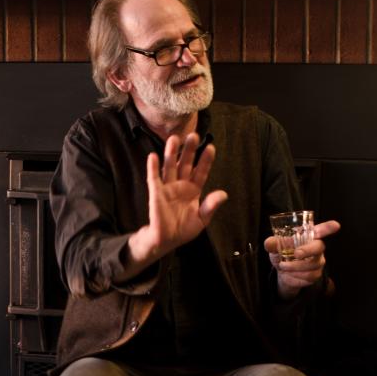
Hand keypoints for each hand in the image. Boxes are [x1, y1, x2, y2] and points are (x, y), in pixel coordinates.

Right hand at [126, 131, 227, 271]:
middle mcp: (181, 185)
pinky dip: (152, 167)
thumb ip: (211, 206)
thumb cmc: (184, 230)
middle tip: (193, 135)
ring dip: (171, 153)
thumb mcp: (202, 219)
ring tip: (174, 139)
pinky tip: (153, 156)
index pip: (201, 172)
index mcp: (194, 190)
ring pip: (170, 167)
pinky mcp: (155, 193)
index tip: (211, 147)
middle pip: (185, 164)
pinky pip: (153, 178)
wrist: (166, 240)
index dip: (205, 160)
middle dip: (189, 150)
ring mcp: (167, 188)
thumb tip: (224, 194)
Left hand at [264, 219, 340, 299]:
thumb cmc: (282, 254)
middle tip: (296, 254)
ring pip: (312, 266)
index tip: (336, 225)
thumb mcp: (274, 248)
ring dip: (294, 267)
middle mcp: (316, 248)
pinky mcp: (316, 275)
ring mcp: (318, 262)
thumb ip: (272, 244)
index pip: (321, 230)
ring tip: (283, 266)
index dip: (328, 228)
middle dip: (308, 250)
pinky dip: (295, 277)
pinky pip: (308, 277)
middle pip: (319, 247)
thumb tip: (269, 243)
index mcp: (308, 236)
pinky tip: (289, 274)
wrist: (282, 273)